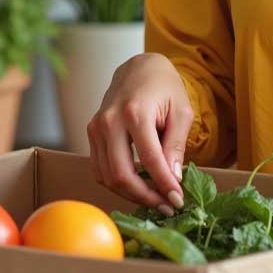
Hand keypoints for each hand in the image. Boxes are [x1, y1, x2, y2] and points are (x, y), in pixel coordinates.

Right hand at [87, 52, 192, 214]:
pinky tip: (137, 185)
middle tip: (166, 205)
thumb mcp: (181, 111)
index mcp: (135, 112)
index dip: (164, 185)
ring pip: (107, 176)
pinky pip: (100, 168)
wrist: (139, 66)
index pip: (150, 160)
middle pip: (122, 174)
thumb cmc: (164, 86)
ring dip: (131, 194)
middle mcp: (110, 121)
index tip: (178, 201)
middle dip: (145, 197)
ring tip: (154, 198)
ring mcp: (96, 127)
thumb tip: (173, 179)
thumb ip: (175, 145)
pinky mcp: (91, 132)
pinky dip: (117, 182)